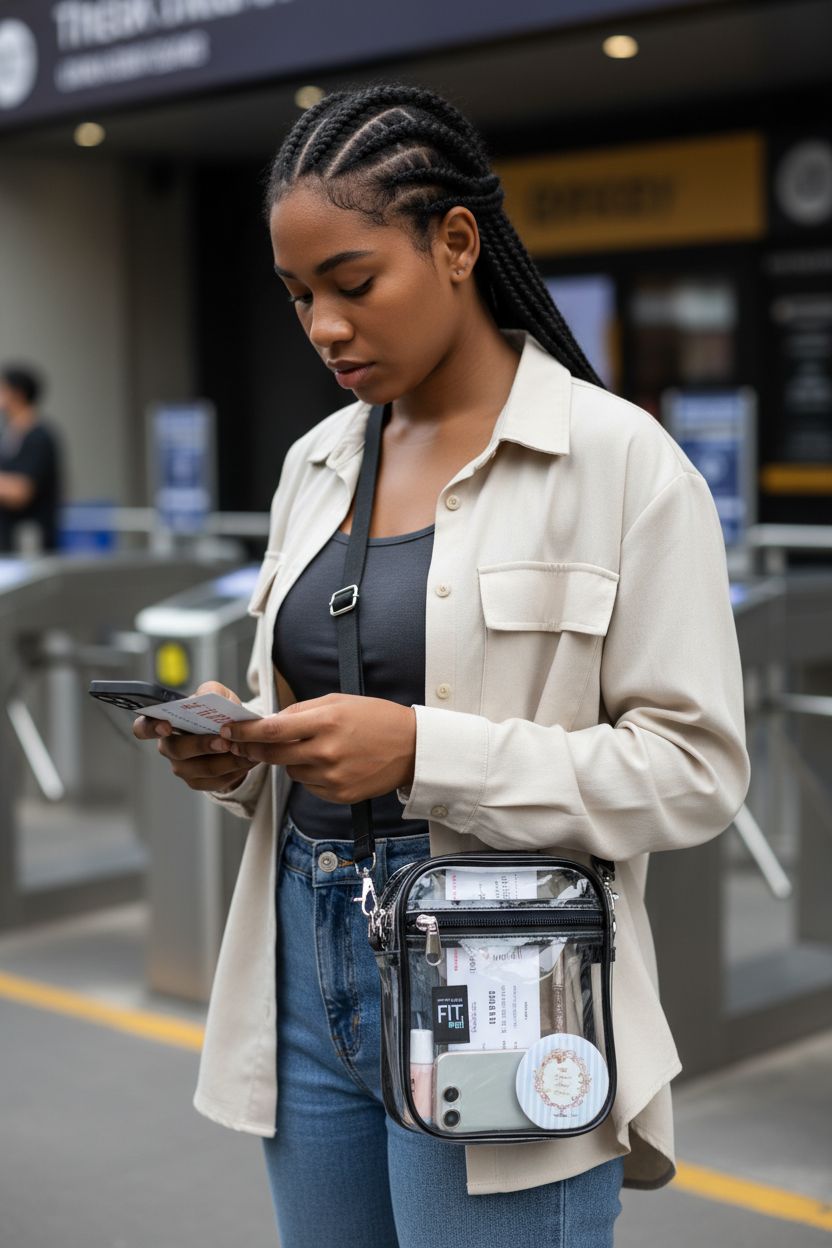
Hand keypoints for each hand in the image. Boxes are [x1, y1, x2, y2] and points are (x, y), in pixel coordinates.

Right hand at [132, 680, 257, 792]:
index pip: (144, 728)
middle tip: (224, 741)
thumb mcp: (217, 694)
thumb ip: (210, 691)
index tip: (166, 725)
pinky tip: (247, 760)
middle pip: (177, 750)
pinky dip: (235, 771)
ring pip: (202, 769)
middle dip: (202, 745)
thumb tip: (204, 697)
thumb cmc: (218, 712)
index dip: (150, 728)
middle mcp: (169, 748)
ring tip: (246, 750)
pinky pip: (216, 781)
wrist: (235, 733)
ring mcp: (182, 768)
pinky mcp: (199, 782)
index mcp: (164, 724)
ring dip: (226, 760)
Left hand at [220, 693, 415, 803]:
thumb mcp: (338, 701)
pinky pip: (309, 785)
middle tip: (244, 744)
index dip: (245, 732)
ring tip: (312, 748)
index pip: (273, 730)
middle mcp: (326, 752)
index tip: (229, 730)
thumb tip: (270, 722)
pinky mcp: (338, 795)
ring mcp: (332, 777)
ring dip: (290, 761)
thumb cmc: (376, 718)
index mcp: (325, 722)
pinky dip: (310, 774)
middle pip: (273, 755)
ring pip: (290, 771)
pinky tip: (328, 763)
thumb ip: (302, 711)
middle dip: (255, 749)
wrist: (412, 748)